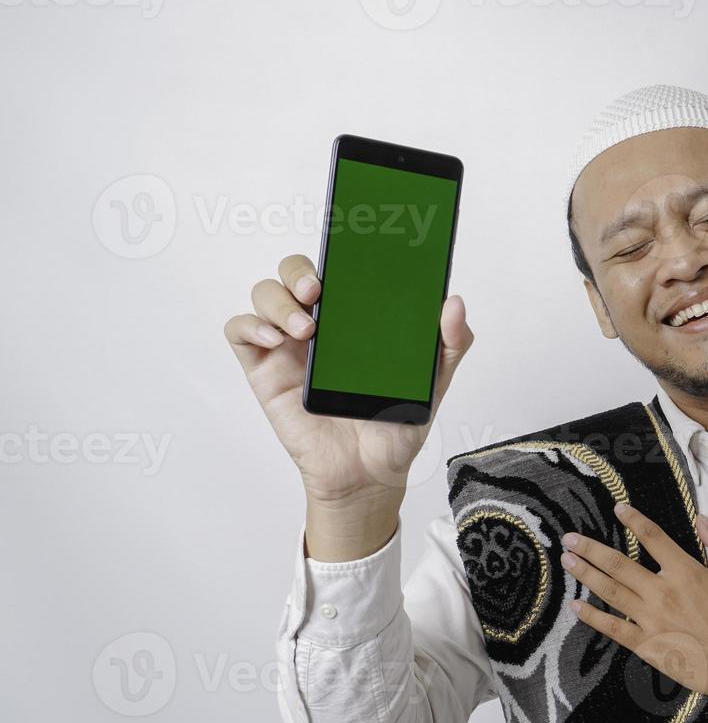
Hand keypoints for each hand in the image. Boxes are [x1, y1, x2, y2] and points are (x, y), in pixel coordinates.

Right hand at [223, 254, 473, 508]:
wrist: (370, 473)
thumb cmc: (395, 424)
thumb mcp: (434, 382)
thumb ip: (451, 343)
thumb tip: (454, 302)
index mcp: (356, 316)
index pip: (339, 267)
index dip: (335, 249)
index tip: (348, 249)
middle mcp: (318, 322)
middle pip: (293, 271)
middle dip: (300, 269)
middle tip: (318, 289)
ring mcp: (288, 344)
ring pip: (264, 293)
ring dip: (279, 300)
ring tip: (307, 327)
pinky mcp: (263, 369)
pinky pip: (239, 331)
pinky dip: (250, 325)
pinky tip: (276, 340)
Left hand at [559, 502, 707, 722]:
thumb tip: (702, 519)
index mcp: (686, 572)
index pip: (653, 537)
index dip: (634, 520)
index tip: (617, 509)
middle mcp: (663, 592)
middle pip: (619, 564)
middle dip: (591, 548)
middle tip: (569, 538)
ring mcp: (653, 620)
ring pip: (611, 592)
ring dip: (586, 574)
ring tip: (567, 561)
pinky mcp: (649, 646)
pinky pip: (615, 629)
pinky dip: (593, 617)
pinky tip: (576, 607)